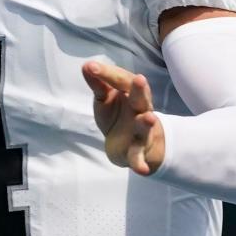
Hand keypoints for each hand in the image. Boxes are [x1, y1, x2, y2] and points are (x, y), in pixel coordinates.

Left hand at [82, 61, 165, 175]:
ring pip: (145, 126)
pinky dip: (140, 163)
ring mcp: (140, 131)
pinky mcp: (137, 151)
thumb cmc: (117, 115)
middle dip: (140, 90)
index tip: (90, 67)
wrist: (127, 145)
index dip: (107, 73)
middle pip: (141, 98)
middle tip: (139, 79)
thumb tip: (86, 66)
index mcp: (131, 94)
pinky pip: (139, 157)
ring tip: (149, 118)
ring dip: (147, 122)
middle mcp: (140, 110)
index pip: (121, 80)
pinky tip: (141, 170)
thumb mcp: (105, 99)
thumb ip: (98, 84)